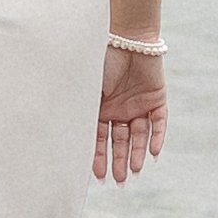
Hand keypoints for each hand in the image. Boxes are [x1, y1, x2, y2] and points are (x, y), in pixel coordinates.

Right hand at [92, 41, 165, 184]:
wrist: (126, 36)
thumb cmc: (101, 59)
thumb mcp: (86, 87)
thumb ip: (80, 110)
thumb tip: (58, 136)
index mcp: (100, 107)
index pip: (99, 139)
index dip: (98, 157)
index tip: (97, 176)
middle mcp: (119, 109)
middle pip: (119, 141)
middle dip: (118, 161)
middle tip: (117, 181)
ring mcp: (139, 104)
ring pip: (139, 136)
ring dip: (136, 153)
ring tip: (133, 172)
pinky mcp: (157, 98)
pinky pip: (158, 122)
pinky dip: (156, 137)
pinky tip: (153, 154)